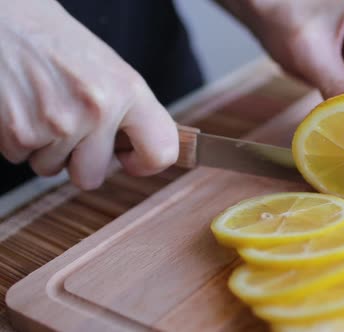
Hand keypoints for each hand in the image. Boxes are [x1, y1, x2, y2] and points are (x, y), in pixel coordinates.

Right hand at [0, 0, 177, 188]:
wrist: (7, 18)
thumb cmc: (56, 42)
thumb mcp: (109, 70)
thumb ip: (129, 112)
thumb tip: (142, 150)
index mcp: (129, 91)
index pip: (161, 152)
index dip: (145, 163)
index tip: (129, 157)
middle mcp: (98, 109)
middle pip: (92, 176)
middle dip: (78, 160)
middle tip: (69, 125)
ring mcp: (60, 123)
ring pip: (52, 169)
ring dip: (45, 148)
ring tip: (42, 107)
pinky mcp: (21, 132)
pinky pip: (22, 158)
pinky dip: (19, 140)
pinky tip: (23, 107)